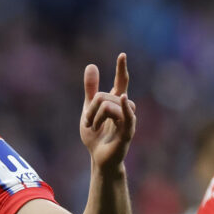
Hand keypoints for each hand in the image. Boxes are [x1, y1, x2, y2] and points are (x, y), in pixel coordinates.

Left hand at [79, 53, 136, 170]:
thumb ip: (91, 89)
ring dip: (95, 116)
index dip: (121, 69)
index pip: (121, 82)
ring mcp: (128, 120)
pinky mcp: (127, 132)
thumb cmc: (96, 136)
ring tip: (92, 128)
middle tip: (86, 123)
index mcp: (116, 103)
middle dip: (91, 108)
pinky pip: (127, 116)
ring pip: (109, 104)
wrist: (98, 159)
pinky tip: (124, 98)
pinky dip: (125, 107)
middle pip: (105, 96)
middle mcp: (124, 109)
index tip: (122, 55)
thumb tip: (92, 65)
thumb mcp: (89, 109)